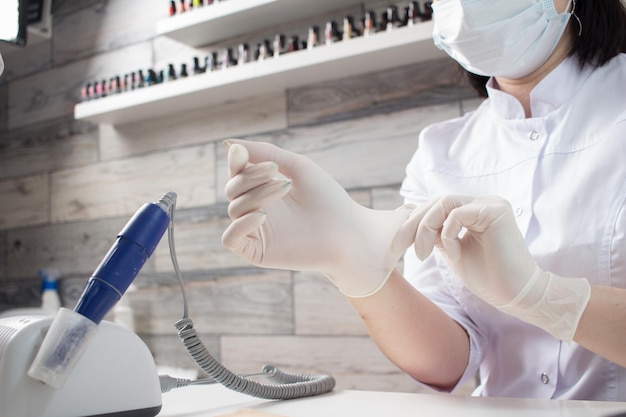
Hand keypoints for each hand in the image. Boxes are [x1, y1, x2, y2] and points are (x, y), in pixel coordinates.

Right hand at [222, 139, 412, 296]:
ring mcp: (254, 232)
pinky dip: (240, 224)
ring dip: (257, 194)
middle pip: (233, 189)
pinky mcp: (256, 252)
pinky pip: (230, 238)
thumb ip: (264, 153)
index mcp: (263, 190)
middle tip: (275, 171)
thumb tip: (230, 144)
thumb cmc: (327, 199)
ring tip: (284, 187)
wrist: (347, 233)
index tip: (242, 152)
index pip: (237, 174)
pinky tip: (262, 214)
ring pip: (234, 208)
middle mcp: (255, 210)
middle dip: (250, 176)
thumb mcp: (296, 167)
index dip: (236, 161)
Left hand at [393, 195, 590, 340]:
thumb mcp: (451, 251)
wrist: (516, 295)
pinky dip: (447, 236)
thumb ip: (435, 234)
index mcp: (472, 210)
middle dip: (412, 225)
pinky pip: (456, 215)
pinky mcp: (495, 211)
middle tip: (398, 247)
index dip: (412, 221)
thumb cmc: (487, 278)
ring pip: (442, 203)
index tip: (396, 244)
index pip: (434, 206)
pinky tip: (454, 256)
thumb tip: (407, 218)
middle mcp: (482, 202)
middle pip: (435, 202)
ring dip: (424, 229)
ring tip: (422, 254)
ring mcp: (490, 204)